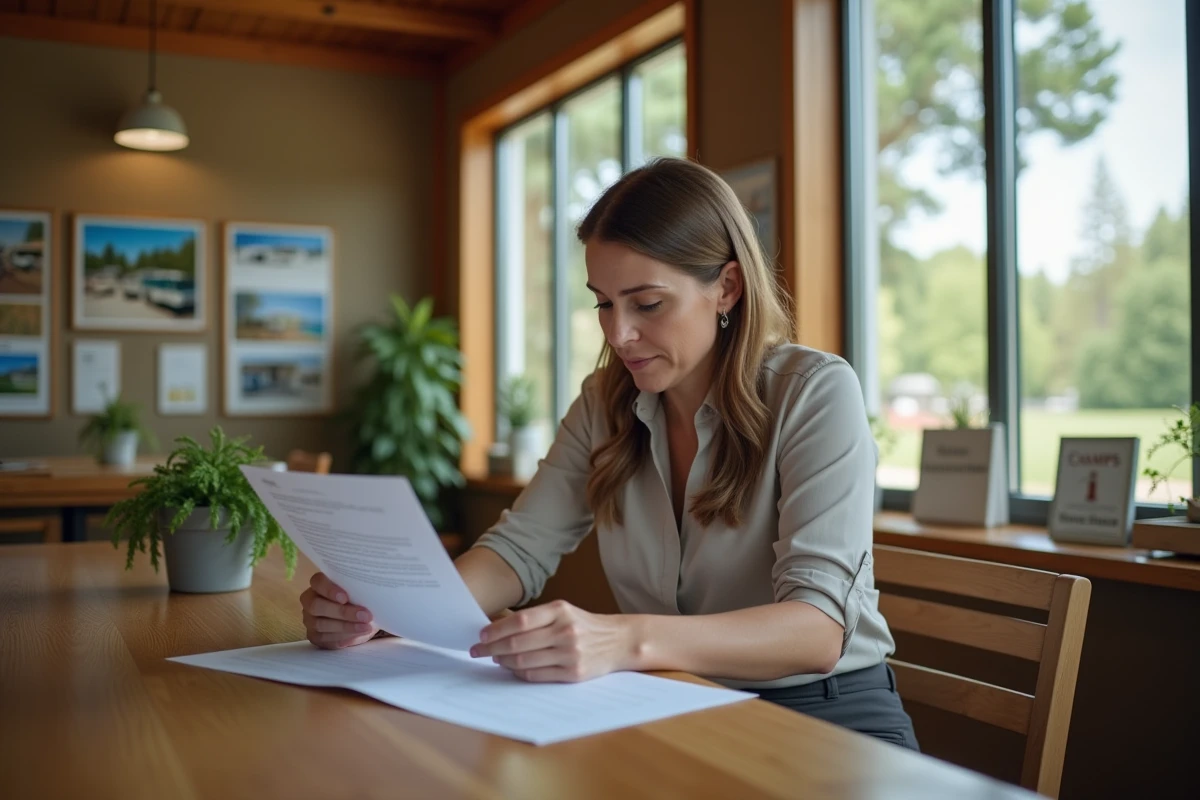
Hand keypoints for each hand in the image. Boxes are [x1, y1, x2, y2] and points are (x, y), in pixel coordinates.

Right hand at [300, 572, 379, 648]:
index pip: (317, 581)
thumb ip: (359, 589)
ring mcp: (309, 619)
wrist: (359, 620)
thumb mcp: (360, 593)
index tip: (345, 597)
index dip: (329, 589)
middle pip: (317, 605)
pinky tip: (357, 635)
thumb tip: (372, 592)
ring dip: (346, 627)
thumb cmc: (358, 600)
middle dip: (342, 612)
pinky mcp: (314, 636)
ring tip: (366, 627)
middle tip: (365, 616)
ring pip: (321, 624)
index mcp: (319, 585)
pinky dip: (343, 637)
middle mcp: (310, 600)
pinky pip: (325, 638)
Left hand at [469, 600, 635, 681]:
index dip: (496, 630)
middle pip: (518, 643)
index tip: (481, 636)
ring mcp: (570, 653)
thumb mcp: (563, 612)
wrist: (618, 641)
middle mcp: (565, 631)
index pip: (520, 622)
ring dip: (504, 661)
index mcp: (560, 611)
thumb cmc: (583, 625)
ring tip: (495, 659)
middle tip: (478, 651)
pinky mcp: (573, 673)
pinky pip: (536, 675)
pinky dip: (519, 673)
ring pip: (524, 661)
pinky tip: (512, 668)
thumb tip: (496, 629)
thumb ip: (535, 618)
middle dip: (492, 648)